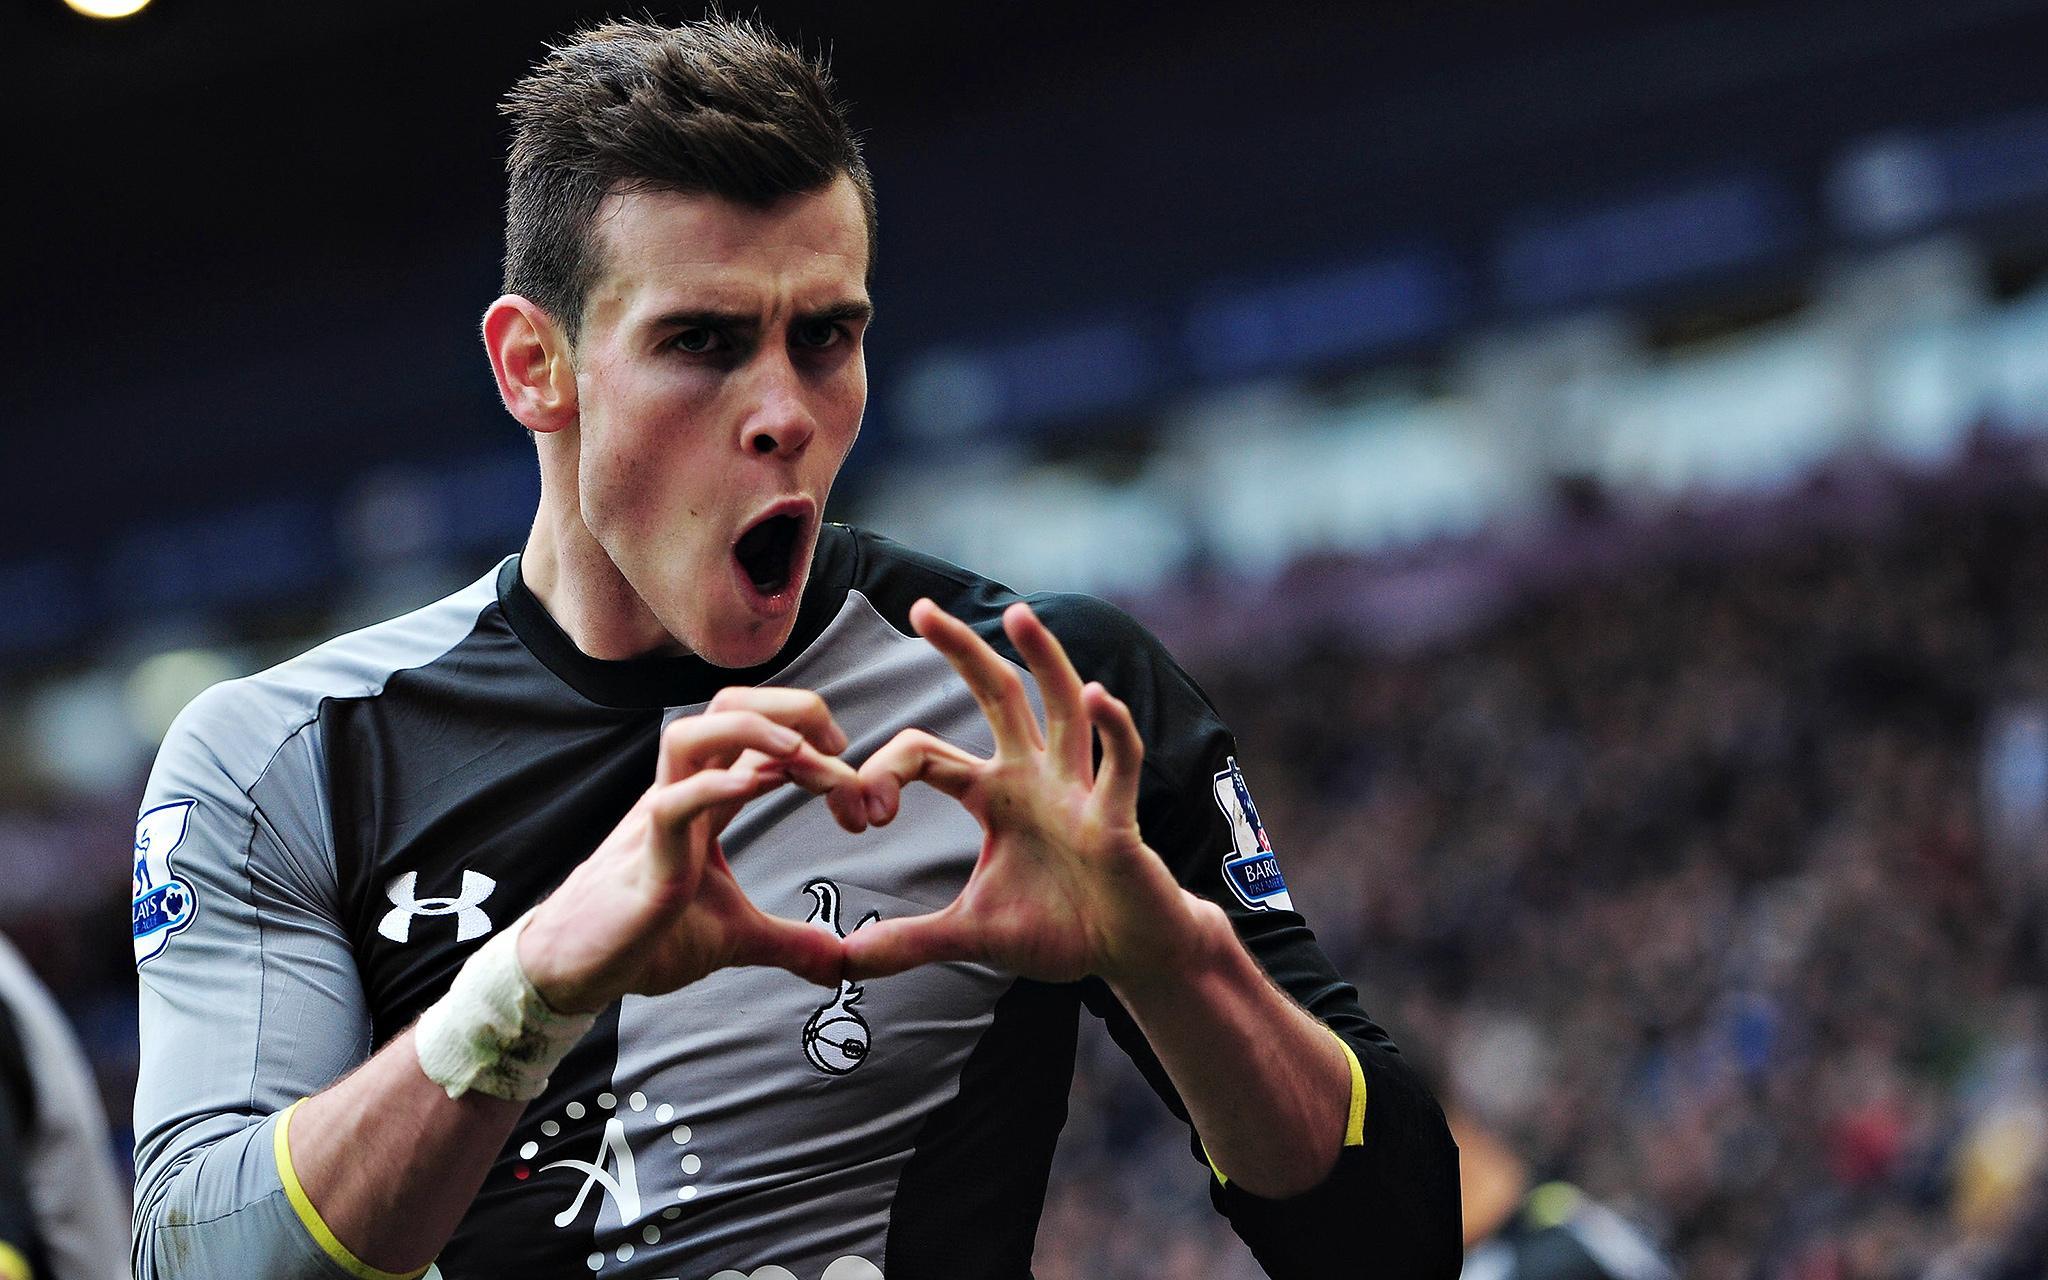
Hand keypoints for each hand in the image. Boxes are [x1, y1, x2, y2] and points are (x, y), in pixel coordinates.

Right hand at [518, 687, 869, 1012]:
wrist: (579, 972)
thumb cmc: (647, 938)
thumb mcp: (737, 937)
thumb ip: (792, 942)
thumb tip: (840, 963)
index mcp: (706, 800)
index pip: (762, 738)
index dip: (814, 742)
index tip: (857, 790)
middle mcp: (683, 794)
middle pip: (729, 708)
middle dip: (790, 709)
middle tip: (839, 748)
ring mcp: (660, 821)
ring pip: (689, 735)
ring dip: (752, 730)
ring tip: (800, 754)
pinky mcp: (644, 862)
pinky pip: (670, 806)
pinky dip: (710, 788)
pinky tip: (753, 788)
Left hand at [842, 600, 1224, 988]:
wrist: (1128, 952)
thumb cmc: (1059, 927)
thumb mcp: (971, 934)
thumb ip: (909, 941)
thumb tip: (845, 962)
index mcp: (993, 793)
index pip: (926, 754)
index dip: (884, 772)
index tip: (860, 816)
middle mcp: (1034, 776)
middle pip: (997, 694)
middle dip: (962, 650)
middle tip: (920, 607)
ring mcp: (1078, 790)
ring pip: (1062, 708)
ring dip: (1045, 660)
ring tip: (1021, 616)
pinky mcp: (1115, 817)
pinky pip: (1118, 763)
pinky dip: (1113, 729)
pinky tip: (1100, 695)